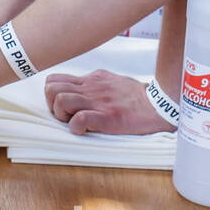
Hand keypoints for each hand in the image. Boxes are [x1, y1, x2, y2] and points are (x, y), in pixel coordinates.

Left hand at [44, 69, 176, 135]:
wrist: (158, 105)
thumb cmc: (136, 96)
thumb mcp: (110, 80)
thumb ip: (92, 83)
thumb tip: (77, 88)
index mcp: (90, 79)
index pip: (54, 80)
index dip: (52, 95)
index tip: (62, 107)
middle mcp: (90, 87)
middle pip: (51, 88)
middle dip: (52, 105)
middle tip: (65, 116)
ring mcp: (97, 102)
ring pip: (61, 101)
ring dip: (62, 116)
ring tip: (74, 122)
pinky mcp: (107, 117)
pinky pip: (78, 120)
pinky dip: (76, 128)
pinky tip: (85, 130)